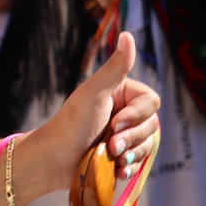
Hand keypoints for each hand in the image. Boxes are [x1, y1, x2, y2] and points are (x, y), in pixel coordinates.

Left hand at [33, 32, 160, 188]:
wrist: (53, 159)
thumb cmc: (71, 123)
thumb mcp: (94, 93)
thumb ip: (115, 67)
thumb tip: (127, 35)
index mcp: (122, 93)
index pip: (151, 103)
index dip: (136, 115)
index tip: (115, 122)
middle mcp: (125, 112)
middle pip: (152, 126)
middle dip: (131, 138)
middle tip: (110, 144)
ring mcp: (124, 136)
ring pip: (148, 146)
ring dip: (130, 154)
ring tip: (110, 157)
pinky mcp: (121, 157)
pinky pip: (139, 163)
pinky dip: (129, 168)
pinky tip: (116, 170)